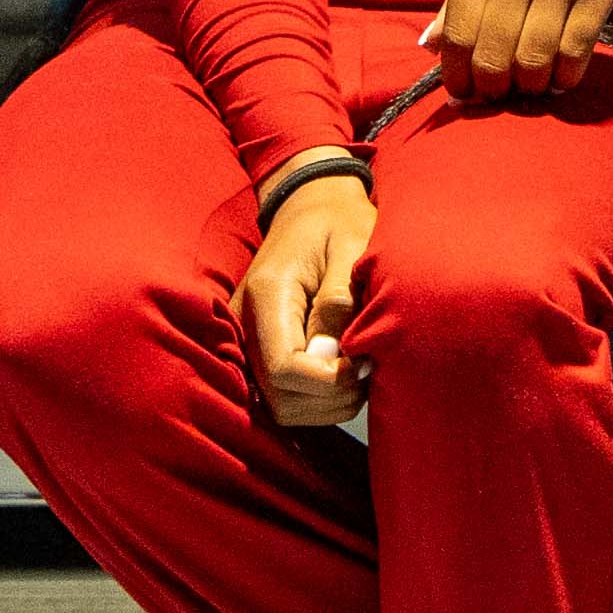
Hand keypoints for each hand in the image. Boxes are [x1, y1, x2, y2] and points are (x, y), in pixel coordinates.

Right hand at [240, 169, 379, 426]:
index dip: (327, 380)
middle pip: (279, 397)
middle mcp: (246, 322)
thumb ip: (340, 298)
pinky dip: (317, 399)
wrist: (311, 205)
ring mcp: (248, 339)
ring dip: (326, 403)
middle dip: (329, 397)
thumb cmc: (338, 221)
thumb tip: (334, 353)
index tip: (363, 362)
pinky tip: (344, 372)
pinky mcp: (260, 349)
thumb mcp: (351, 245)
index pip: (283, 367)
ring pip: (281, 406)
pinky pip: (283, 396)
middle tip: (366, 369)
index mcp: (267, 293)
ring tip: (358, 370)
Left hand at [429, 0, 612, 101]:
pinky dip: (567, 74)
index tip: (462, 95)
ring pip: (535, 58)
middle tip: (498, 96)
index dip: (456, 75)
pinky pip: (578, 47)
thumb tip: (427, 44)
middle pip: (493, 53)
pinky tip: (562, 77)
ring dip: (530, 86)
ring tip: (531, 87)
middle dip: (492, 88)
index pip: (457, 32)